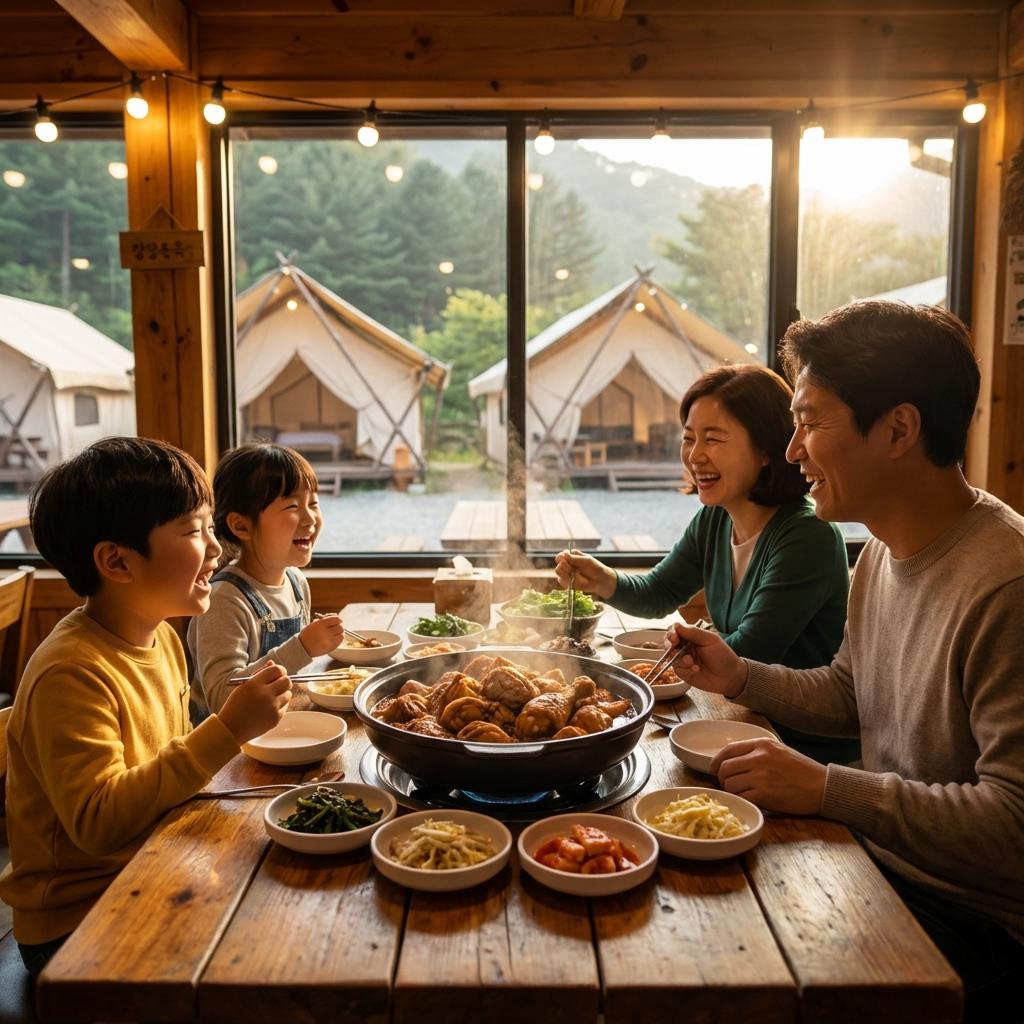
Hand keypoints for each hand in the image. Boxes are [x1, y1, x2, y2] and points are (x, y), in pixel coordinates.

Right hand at [218, 661, 291, 744]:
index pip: (277, 670)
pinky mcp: (276, 718)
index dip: (280, 671)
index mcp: (255, 684)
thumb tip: (272, 663)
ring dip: (282, 694)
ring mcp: (272, 707)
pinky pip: (285, 707)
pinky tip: (268, 709)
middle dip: (284, 681)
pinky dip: (279, 706)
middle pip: (287, 681)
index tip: (277, 674)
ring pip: (288, 694)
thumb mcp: (243, 686)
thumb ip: (259, 673)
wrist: (230, 729)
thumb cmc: (235, 706)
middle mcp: (265, 695)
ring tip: (270, 699)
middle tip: (277, 685)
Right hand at [299, 613, 343, 656]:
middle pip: (340, 627)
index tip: (339, 621)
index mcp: (320, 624)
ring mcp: (328, 641)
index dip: (338, 620)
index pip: (336, 619)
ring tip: (335, 634)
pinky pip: (340, 642)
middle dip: (339, 627)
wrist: (302, 647)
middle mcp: (325, 632)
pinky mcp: (330, 648)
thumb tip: (337, 617)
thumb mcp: (314, 624)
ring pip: (342, 635)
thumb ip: (325, 620)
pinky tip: (333, 639)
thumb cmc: (308, 634)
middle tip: (336, 628)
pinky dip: (338, 639)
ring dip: (339, 634)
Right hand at [554, 549, 616, 599]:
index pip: (562, 555)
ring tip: (573, 574)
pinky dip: (565, 580)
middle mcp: (568, 564)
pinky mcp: (568, 582)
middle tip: (573, 568)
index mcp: (572, 556)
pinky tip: (571, 580)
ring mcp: (567, 573)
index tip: (566, 558)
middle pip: (559, 562)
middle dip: (565, 565)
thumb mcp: (587, 561)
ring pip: (558, 571)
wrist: (600, 581)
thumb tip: (565, 555)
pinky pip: (561, 581)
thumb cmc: (595, 568)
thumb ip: (575, 558)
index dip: (562, 556)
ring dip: (564, 572)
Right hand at [666, 622, 746, 697]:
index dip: (671, 632)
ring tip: (691, 662)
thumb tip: (676, 626)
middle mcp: (685, 647)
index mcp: (691, 636)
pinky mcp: (683, 672)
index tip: (674, 637)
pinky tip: (695, 669)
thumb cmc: (723, 656)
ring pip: (670, 656)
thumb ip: (693, 632)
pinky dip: (684, 669)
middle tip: (673, 647)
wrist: (730, 677)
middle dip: (669, 644)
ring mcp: (683, 660)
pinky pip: (676, 669)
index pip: (675, 630)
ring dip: (680, 659)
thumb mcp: (710, 640)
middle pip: (668, 642)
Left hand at [711, 737, 826, 814]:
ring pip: (729, 784)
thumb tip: (733, 760)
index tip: (713, 769)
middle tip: (728, 785)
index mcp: (762, 744)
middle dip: (722, 778)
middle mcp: (759, 757)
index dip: (716, 761)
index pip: (728, 749)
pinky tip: (749, 800)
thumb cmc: (802, 770)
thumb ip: (757, 752)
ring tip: (741, 793)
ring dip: (731, 791)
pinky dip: (742, 800)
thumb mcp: (779, 750)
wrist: (823, 786)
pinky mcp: (765, 794)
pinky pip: (741, 797)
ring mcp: (761, 776)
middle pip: (725, 768)